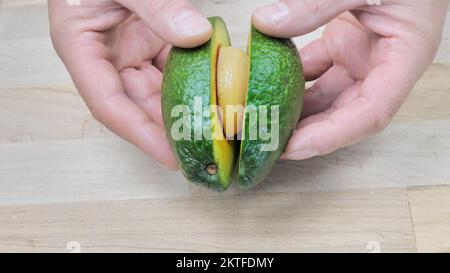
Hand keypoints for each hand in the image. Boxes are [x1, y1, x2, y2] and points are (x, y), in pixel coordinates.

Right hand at [49, 0, 211, 168]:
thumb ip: (156, 5)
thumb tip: (197, 35)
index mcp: (80, 47)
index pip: (108, 104)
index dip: (139, 134)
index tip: (170, 157)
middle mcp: (105, 56)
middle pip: (137, 105)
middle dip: (168, 129)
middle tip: (202, 151)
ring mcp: (130, 49)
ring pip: (158, 90)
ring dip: (184, 109)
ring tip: (213, 132)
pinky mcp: (151, 40)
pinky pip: (174, 68)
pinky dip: (194, 80)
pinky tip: (215, 95)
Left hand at [253, 0, 448, 159]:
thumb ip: (316, 3)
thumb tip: (266, 23)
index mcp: (404, 56)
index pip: (371, 112)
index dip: (333, 136)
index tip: (295, 148)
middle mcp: (384, 64)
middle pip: (347, 113)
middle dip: (310, 132)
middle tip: (270, 142)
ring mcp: (363, 56)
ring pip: (329, 96)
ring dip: (299, 111)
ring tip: (266, 120)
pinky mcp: (345, 44)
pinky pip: (317, 71)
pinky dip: (294, 79)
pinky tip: (269, 84)